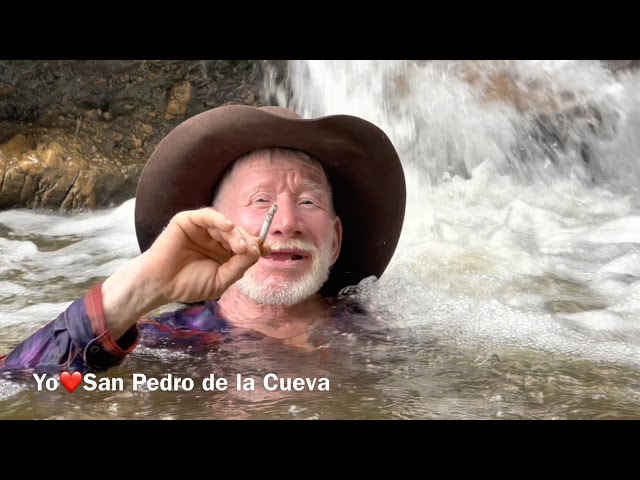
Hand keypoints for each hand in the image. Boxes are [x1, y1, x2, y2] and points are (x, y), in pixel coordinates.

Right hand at [141, 207, 270, 304]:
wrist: (161, 285)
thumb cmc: (188, 284)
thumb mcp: (221, 279)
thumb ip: (239, 266)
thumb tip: (258, 251)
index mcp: (223, 253)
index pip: (245, 244)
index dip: (257, 245)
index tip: (268, 250)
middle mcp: (214, 238)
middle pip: (238, 234)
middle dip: (247, 241)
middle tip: (250, 251)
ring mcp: (202, 229)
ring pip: (225, 225)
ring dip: (236, 234)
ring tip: (239, 247)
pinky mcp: (188, 221)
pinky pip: (207, 215)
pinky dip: (219, 219)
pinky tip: (228, 228)